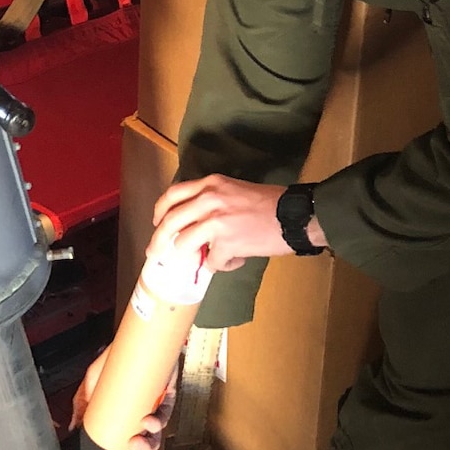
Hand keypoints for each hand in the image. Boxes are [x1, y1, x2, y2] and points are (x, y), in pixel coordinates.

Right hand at [71, 349, 177, 449]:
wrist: (133, 338)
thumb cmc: (114, 363)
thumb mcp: (91, 384)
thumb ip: (82, 406)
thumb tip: (73, 430)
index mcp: (126, 422)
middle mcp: (143, 420)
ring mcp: (156, 409)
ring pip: (158, 436)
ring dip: (148, 445)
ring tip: (137, 441)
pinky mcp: (168, 395)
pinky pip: (166, 414)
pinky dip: (157, 421)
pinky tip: (147, 420)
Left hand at [153, 174, 323, 271]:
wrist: (294, 215)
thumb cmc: (269, 202)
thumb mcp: (234, 190)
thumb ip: (211, 201)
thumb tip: (194, 223)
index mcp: (210, 184)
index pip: (173, 195)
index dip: (160, 211)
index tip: (156, 223)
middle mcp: (208, 200)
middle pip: (170, 222)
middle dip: (158, 242)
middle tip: (155, 253)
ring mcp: (216, 222)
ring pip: (185, 245)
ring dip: (196, 255)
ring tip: (214, 256)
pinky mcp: (226, 244)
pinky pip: (213, 262)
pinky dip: (223, 265)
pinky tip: (238, 258)